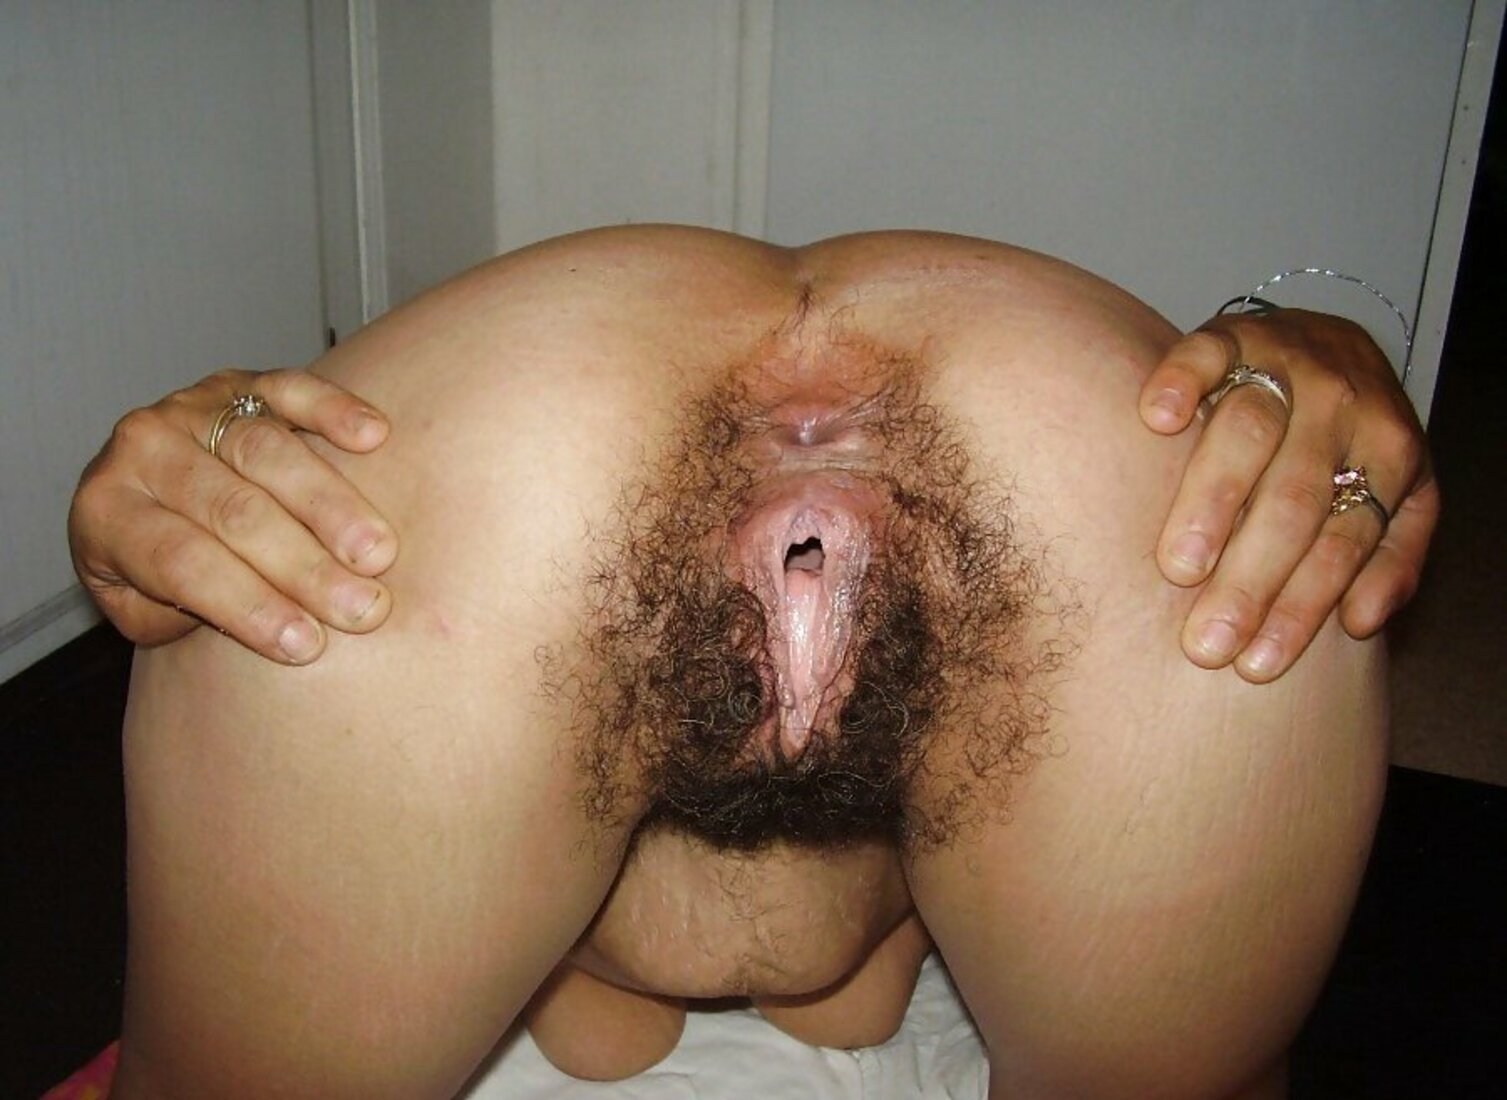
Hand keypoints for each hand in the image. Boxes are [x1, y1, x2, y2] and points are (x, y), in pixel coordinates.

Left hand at [69, 368, 397, 663]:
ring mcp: (191, 409)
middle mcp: (141, 450)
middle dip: (305, 566)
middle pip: (234, 510)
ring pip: (266, 452)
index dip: (247, 603)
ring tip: (379, 553)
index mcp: (108, 513)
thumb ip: (187, 612)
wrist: (136, 489)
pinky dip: (332, 408)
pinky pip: (288, 389)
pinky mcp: (239, 383)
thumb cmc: (152, 565)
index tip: (307, 644)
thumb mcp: (141, 609)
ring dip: (332, 506)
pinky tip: (372, 437)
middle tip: (362, 609)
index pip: (182, 562)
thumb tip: (268, 616)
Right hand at [1138, 309, 1438, 681]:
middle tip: (1204, 643)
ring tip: (1176, 568)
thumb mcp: (1401, 499)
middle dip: (1250, 577)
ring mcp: (1288, 361)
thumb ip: (1393, 557)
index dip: (1300, 607)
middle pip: (1295, 497)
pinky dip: (1182, 380)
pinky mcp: (1234, 330)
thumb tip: (1360, 622)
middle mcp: (1343, 404)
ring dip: (1211, 502)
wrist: (1334, 344)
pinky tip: (1157, 419)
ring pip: (1250, 431)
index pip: (1344, 540)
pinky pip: (1206, 350)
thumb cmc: (1355, 444)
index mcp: (1388, 452)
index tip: (1255, 664)